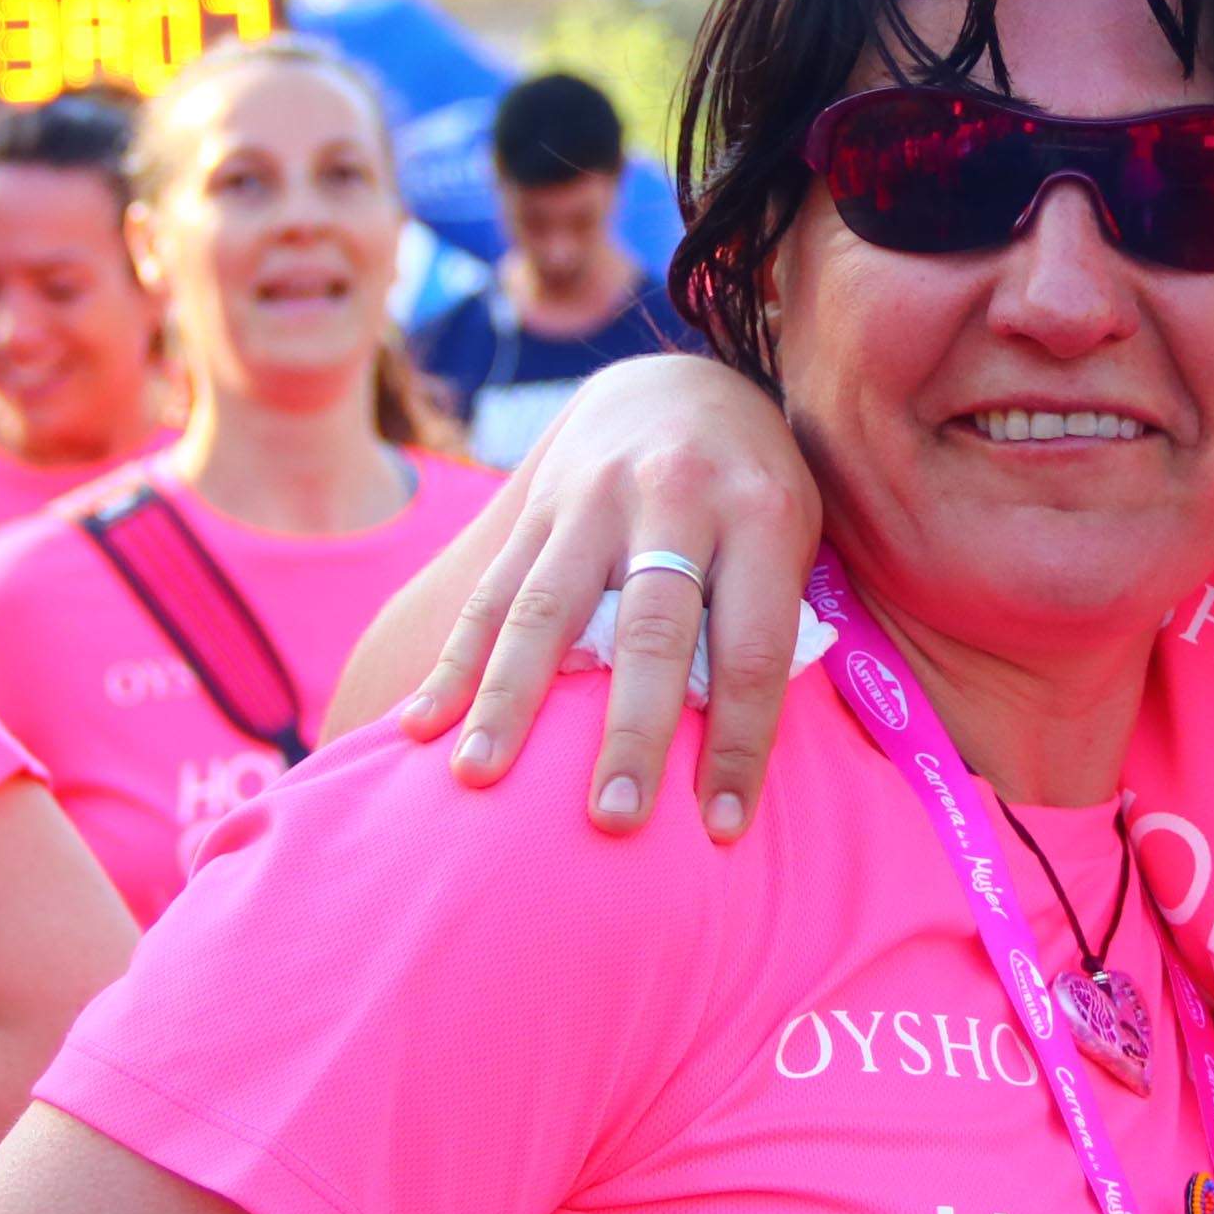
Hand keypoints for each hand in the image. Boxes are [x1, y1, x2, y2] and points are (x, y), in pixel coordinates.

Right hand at [392, 354, 818, 839]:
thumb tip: (729, 747)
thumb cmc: (751, 492)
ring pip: (546, 607)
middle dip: (630, 732)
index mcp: (759, 514)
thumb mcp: (790, 536)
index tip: (723, 827)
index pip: (749, 649)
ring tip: (480, 777)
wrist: (679, 386)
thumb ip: (766, 621)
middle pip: (651, 630)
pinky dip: (456, 661)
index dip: (738, 743)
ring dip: (510, 699)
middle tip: (613, 821)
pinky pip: (491, 589)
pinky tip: (423, 722)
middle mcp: (675, 497)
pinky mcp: (537, 504)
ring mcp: (595, 497)